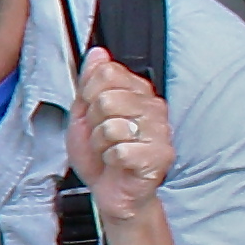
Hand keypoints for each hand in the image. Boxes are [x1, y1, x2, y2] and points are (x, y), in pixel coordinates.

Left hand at [69, 48, 174, 229]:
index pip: (107, 72)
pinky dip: (110, 159)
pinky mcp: (159, 156)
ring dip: (100, 143)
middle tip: (102, 135)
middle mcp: (153, 108)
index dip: (89, 93)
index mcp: (137, 93)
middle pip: (107, 98)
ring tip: (109, 150)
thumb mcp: (84, 113)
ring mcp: (159, 132)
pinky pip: (119, 150)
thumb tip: (98, 53)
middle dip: (94, 121)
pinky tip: (118, 163)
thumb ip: (89, 82)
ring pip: (111, 125)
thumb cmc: (100, 154)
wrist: (110, 191)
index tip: (92, 110)